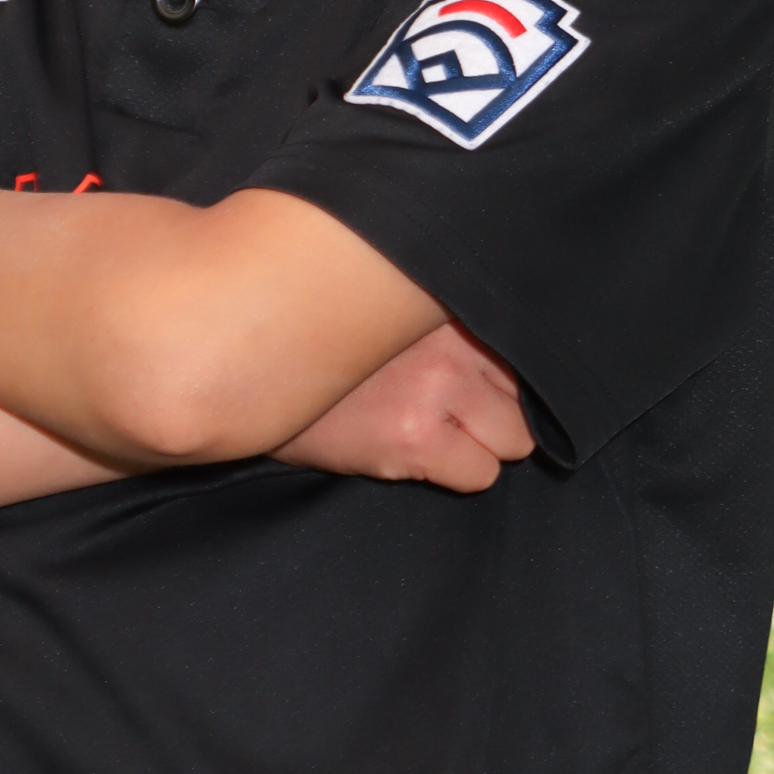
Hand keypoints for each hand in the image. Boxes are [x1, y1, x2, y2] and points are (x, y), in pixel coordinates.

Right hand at [273, 320, 532, 492]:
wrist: (248, 377)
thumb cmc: (320, 352)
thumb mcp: (385, 318)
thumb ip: (442, 324)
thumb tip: (503, 365)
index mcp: (443, 299)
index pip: (519, 346)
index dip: (494, 374)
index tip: (468, 381)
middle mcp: (448, 336)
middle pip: (525, 395)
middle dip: (493, 410)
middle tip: (444, 411)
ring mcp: (435, 384)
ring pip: (515, 438)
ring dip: (479, 444)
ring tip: (429, 431)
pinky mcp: (416, 435)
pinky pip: (482, 474)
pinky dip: (457, 474)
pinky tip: (413, 454)